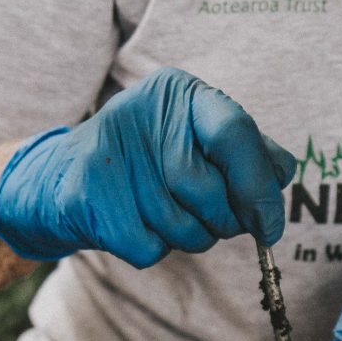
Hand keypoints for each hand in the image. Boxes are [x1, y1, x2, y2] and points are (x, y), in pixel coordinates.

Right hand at [0, 67, 298, 267]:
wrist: (60, 177)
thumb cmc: (147, 161)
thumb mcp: (198, 140)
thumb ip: (249, 153)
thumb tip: (281, 178)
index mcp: (179, 93)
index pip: (234, 131)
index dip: (259, 186)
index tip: (270, 226)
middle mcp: (142, 112)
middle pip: (212, 192)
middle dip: (221, 220)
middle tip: (208, 217)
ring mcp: (111, 154)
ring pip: (183, 228)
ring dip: (187, 237)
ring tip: (163, 212)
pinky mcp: (86, 196)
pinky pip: (149, 247)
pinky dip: (152, 248)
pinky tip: (134, 222)